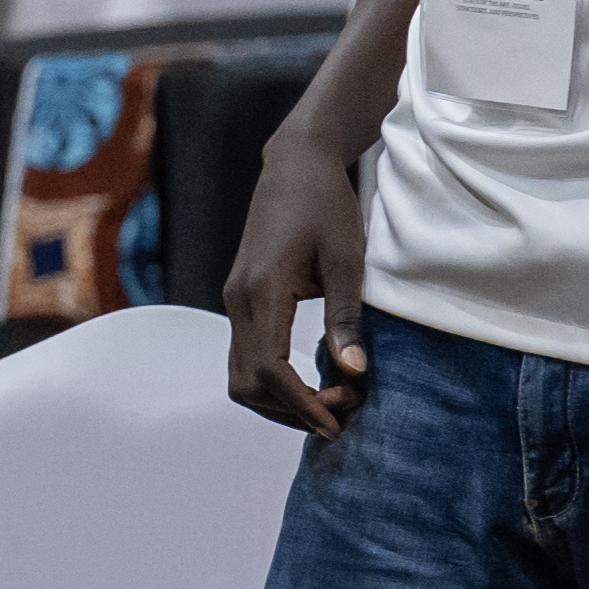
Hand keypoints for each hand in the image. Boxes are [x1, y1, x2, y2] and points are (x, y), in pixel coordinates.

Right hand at [220, 126, 374, 435]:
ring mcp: (234, 300)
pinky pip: (247, 354)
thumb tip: (353, 372)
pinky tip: (314, 375)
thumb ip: (346, 317)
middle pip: (245, 383)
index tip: (338, 422)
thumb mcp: (347, 259)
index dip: (302, 404)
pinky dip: (276, 379)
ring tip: (334, 397)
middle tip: (344, 410)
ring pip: (241, 375)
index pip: (269, 369)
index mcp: (262, 291)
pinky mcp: (241, 298)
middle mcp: (238, 301)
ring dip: (282, 399)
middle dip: (291, 410)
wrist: (294, 166)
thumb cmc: (326, 205)